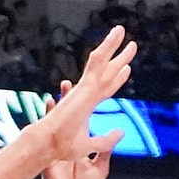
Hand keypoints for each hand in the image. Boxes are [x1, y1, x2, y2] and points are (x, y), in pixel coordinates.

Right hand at [23, 27, 134, 175]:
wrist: (47, 145)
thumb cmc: (62, 149)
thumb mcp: (91, 146)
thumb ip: (106, 140)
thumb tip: (121, 132)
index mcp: (86, 106)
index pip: (105, 88)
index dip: (117, 79)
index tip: (126, 69)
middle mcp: (85, 93)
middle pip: (105, 71)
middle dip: (119, 57)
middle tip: (131, 44)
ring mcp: (83, 88)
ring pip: (101, 61)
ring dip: (112, 45)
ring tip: (121, 30)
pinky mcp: (83, 86)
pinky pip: (96, 62)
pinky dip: (106, 48)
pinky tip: (114, 37)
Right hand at [39, 89, 111, 178]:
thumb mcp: (100, 167)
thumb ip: (106, 149)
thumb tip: (119, 132)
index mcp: (79, 145)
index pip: (79, 119)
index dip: (80, 105)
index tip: (82, 89)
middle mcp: (65, 144)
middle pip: (65, 117)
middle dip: (65, 101)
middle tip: (67, 83)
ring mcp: (54, 151)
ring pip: (52, 126)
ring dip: (52, 112)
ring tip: (53, 96)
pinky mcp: (47, 160)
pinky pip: (43, 142)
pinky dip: (42, 131)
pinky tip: (39, 120)